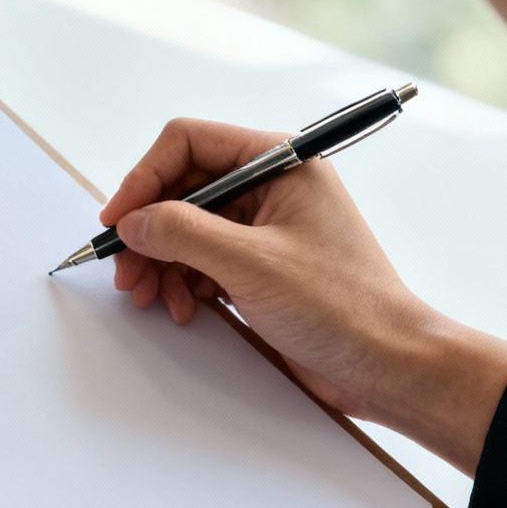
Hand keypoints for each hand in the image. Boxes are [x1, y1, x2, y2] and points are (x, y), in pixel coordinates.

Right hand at [103, 118, 506, 474]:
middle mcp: (272, 187)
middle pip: (183, 189)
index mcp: (280, 162)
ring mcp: (267, 229)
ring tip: (148, 297)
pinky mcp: (264, 268)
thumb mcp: (250, 264)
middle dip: (149, 230)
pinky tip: (183, 309)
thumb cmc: (340, 306)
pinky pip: (205, 261)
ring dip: (161, 262)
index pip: (189, 143)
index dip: (144, 178)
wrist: (388, 364)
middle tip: (125, 272)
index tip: (118, 220)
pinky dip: (184, 283)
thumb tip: (133, 221)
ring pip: (188, 229)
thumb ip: (182, 232)